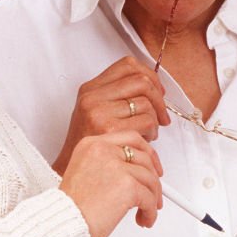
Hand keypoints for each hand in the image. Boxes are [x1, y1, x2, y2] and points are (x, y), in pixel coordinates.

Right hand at [52, 56, 169, 175]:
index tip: (158, 90)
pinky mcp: (109, 130)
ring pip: (146, 103)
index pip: (128, 65)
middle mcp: (93, 97)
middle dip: (159, 98)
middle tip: (162, 115)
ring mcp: (99, 112)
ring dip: (155, 119)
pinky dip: (152, 131)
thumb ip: (118, 96)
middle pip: (141, 81)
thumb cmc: (89, 144)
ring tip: (149, 132)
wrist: (74, 171)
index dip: (150, 74)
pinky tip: (145, 140)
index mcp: (90, 89)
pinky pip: (146, 121)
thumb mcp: (95, 112)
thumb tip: (155, 87)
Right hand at [59, 131, 162, 236]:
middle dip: (154, 178)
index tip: (153, 166)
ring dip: (152, 198)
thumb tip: (137, 171)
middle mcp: (103, 150)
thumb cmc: (70, 208)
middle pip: (144, 157)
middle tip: (155, 192)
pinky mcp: (127, 185)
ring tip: (146, 211)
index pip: (130, 138)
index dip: (147, 152)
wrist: (63, 225)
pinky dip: (150, 211)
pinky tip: (144, 218)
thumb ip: (108, 165)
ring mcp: (116, 166)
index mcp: (91, 144)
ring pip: (150, 178)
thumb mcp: (85, 174)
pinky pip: (149, 197)